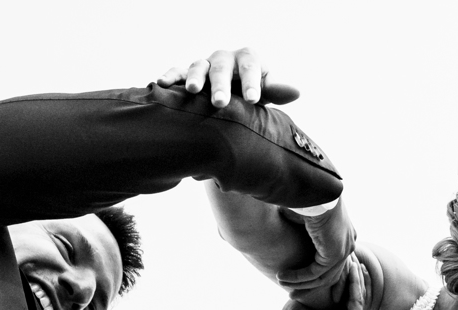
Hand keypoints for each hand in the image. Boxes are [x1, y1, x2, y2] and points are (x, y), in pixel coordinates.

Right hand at [157, 47, 298, 107]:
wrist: (233, 97)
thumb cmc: (252, 94)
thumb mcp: (266, 92)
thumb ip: (277, 90)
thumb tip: (296, 91)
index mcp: (247, 60)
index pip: (250, 65)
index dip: (251, 81)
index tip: (253, 99)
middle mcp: (224, 58)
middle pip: (222, 67)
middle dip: (221, 84)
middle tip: (221, 102)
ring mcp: (205, 65)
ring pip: (198, 66)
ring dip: (195, 78)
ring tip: (192, 91)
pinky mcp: (187, 73)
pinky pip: (177, 71)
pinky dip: (170, 76)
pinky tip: (161, 83)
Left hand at [278, 256, 366, 309]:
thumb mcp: (307, 303)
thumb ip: (316, 294)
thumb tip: (316, 278)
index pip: (346, 303)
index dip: (347, 284)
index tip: (347, 267)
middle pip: (354, 300)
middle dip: (356, 279)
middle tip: (355, 261)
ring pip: (358, 298)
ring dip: (357, 278)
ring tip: (354, 261)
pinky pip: (357, 299)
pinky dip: (355, 283)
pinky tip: (353, 268)